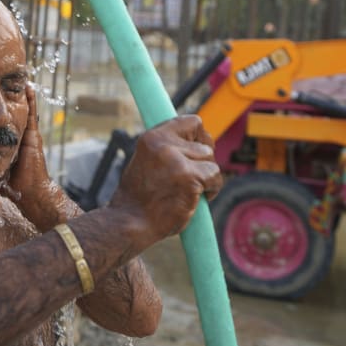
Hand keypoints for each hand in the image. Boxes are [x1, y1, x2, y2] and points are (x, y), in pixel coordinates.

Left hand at [0, 86, 56, 227]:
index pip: (2, 119)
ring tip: (18, 76)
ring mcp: (28, 135)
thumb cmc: (11, 186)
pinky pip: (32, 115)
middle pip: (13, 110)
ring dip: (21, 94)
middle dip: (8, 96)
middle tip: (2, 77)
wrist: (30, 194)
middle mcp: (19, 135)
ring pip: (23, 109)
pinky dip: (31, 101)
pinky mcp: (34, 136)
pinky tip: (28, 87)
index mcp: (9, 141)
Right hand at [108, 115, 221, 248]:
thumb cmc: (140, 198)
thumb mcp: (148, 162)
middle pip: (206, 145)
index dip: (200, 136)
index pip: (191, 122)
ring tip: (190, 191)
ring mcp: (177, 160)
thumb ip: (168, 150)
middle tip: (193, 178)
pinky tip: (196, 199)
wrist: (130, 223)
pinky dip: (212, 190)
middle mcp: (163, 144)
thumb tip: (199, 144)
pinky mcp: (189, 178)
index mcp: (152, 138)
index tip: (199, 150)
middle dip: (204, 163)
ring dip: (207, 178)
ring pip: (211, 162)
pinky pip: (215, 177)